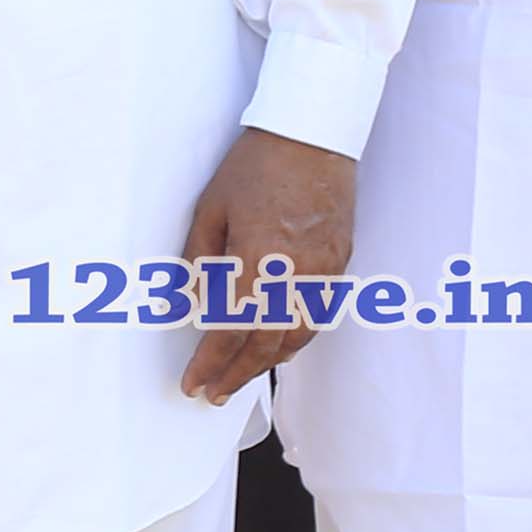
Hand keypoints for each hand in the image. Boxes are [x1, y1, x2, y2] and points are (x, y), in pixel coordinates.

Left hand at [178, 125, 355, 406]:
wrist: (312, 136)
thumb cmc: (255, 167)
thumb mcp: (209, 209)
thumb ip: (200, 262)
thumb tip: (191, 305)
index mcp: (258, 261)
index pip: (231, 330)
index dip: (210, 363)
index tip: (192, 385)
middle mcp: (296, 275)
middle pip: (267, 344)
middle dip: (237, 374)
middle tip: (213, 394)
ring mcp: (324, 271)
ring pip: (298, 336)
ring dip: (267, 362)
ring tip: (240, 377)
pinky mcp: (340, 264)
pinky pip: (318, 316)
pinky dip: (296, 339)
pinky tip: (277, 346)